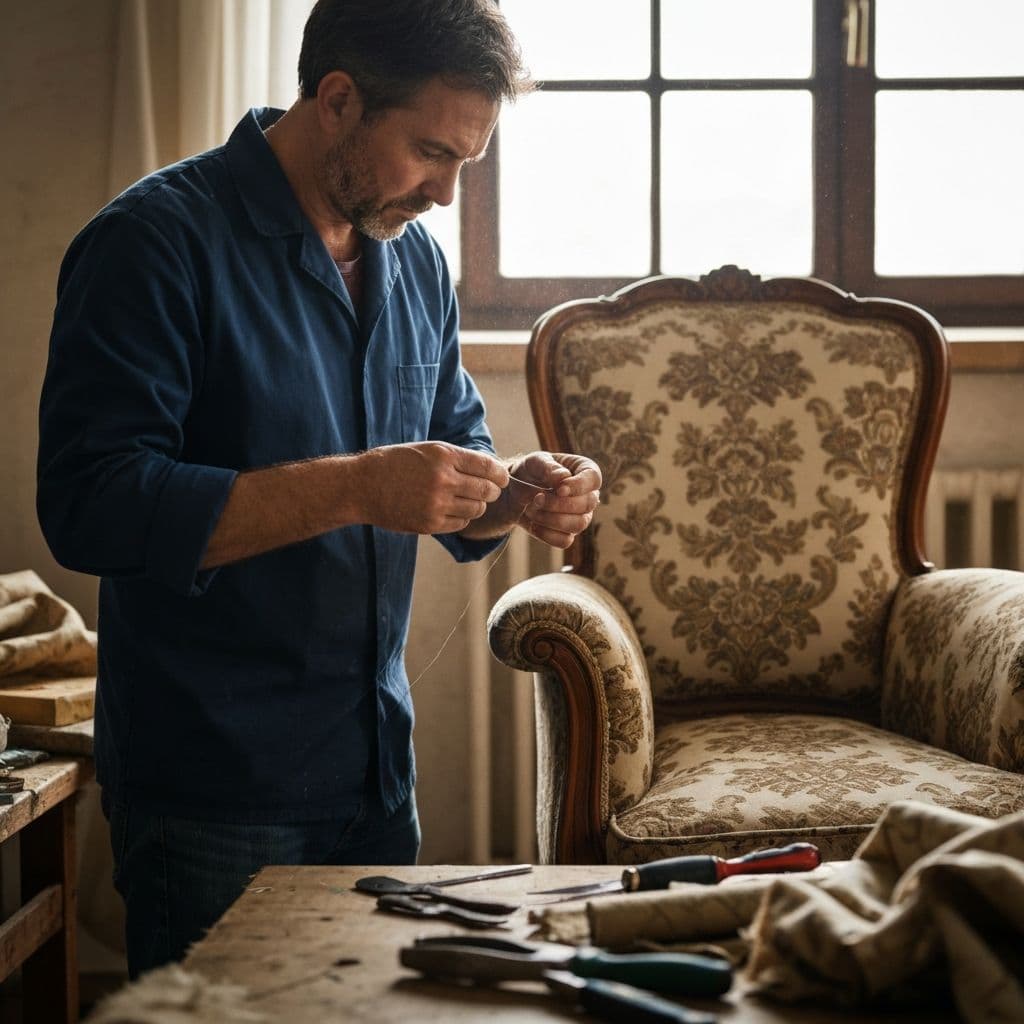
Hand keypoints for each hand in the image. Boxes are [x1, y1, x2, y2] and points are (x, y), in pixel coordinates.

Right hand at [359, 441, 508, 533]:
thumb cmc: (395, 464)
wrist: (362, 486)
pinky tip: (451, 511)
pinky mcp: (430, 524)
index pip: (487, 467)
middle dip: (492, 491)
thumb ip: (456, 459)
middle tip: (489, 492)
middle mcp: (443, 479)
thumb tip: (489, 469)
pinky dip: (461, 518)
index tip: (502, 478)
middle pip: (486, 490)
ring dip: (477, 506)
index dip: (499, 475)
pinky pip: (460, 524)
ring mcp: (437, 504)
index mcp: (444, 456)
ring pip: (476, 509)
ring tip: (467, 501)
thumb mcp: (426, 450)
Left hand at [508, 452, 601, 549]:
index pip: (594, 479)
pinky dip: (546, 534)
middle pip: (587, 504)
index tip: (559, 489)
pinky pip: (564, 541)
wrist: (515, 492)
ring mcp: (581, 517)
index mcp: (585, 471)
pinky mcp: (568, 534)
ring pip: (578, 525)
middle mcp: (588, 495)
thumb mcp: (534, 462)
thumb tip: (563, 478)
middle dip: (559, 504)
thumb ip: (548, 467)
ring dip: (551, 518)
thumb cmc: (530, 472)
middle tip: (537, 498)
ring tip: (532, 509)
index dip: (579, 486)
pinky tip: (533, 523)